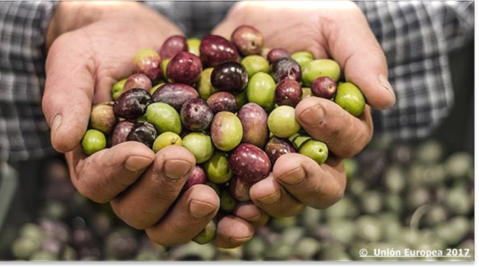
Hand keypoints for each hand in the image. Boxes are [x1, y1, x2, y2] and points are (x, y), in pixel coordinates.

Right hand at [41, 1, 262, 247]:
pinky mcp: (201, 176)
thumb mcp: (76, 61)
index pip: (98, 181)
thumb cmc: (101, 49)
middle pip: (138, 209)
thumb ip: (66, 97)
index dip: (118, 172)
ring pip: (173, 218)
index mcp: (96, 161)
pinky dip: (227, 220)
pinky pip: (213, 210)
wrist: (142, 41)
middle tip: (182, 161)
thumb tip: (61, 139)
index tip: (141, 152)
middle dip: (160, 189)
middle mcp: (131, 182)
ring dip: (191, 214)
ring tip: (211, 194)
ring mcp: (167, 183)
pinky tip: (247, 217)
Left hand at [212, 1, 395, 216]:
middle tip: (284, 169)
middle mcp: (310, 148)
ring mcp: (272, 159)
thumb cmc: (301, 15)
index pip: (348, 140)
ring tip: (256, 190)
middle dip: (306, 181)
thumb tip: (385, 100)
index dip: (333, 130)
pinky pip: (238, 195)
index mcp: (339, 122)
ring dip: (273, 200)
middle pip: (322, 185)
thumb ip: (361, 57)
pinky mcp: (236, 162)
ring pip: (283, 197)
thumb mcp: (334, 23)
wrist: (249, 20)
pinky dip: (235, 210)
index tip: (307, 109)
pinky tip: (226, 212)